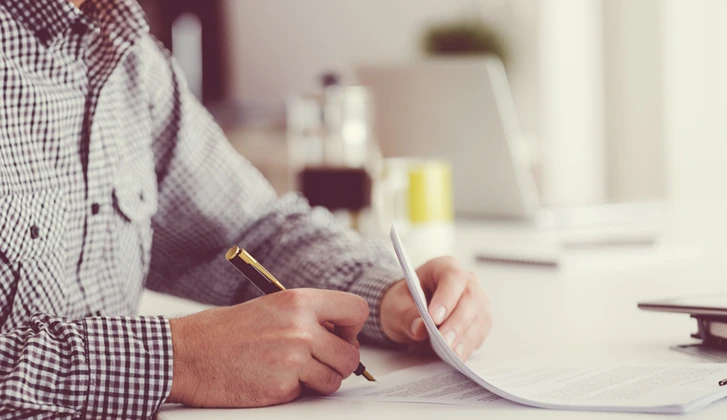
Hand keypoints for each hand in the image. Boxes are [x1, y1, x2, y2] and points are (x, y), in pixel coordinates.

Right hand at [167, 288, 367, 406]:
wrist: (186, 354)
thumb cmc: (224, 332)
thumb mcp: (271, 308)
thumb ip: (307, 317)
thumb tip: (340, 335)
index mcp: (299, 301)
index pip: (356, 310)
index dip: (352, 328)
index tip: (340, 336)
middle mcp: (301, 327)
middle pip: (351, 354)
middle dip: (339, 363)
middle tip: (318, 362)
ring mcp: (293, 359)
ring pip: (334, 379)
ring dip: (319, 381)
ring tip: (292, 372)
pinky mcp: (281, 387)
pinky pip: (306, 394)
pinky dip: (293, 392)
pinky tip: (270, 379)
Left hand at [380, 256, 491, 360]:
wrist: (410, 312)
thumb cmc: (404, 303)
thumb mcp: (396, 307)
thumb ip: (405, 315)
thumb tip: (420, 328)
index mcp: (443, 267)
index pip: (452, 277)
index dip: (446, 297)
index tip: (434, 318)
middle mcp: (466, 281)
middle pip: (470, 298)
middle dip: (457, 322)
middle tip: (444, 342)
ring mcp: (477, 300)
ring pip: (479, 317)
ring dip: (465, 337)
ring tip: (451, 353)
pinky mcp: (480, 320)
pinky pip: (480, 332)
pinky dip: (469, 345)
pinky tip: (458, 356)